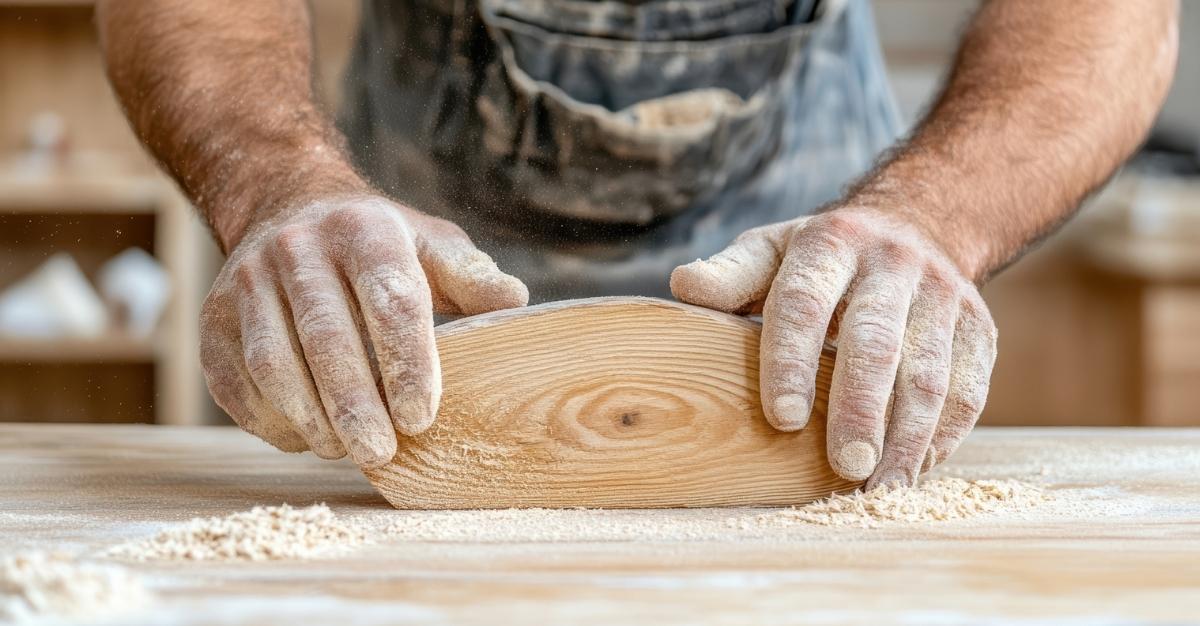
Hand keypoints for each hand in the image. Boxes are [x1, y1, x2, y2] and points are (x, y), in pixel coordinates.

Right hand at [200, 195, 527, 467]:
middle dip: (356, 404)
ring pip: (272, 362)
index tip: (422, 416)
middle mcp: (297, 249)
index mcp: (363, 231)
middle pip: (326, 336)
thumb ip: (471, 278)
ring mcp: (246, 283)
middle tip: (383, 453)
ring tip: (345, 451)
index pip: (389, 299)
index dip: (408, 363)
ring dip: (310, 417)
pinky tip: (306, 437)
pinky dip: (271, 419)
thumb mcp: (430, 245)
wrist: (285, 209)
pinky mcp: (212, 320)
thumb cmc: (376, 246)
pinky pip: (236, 381)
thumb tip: (516, 305)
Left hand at [671, 207, 996, 487]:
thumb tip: (684, 286)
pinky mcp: (978, 329)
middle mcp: (891, 267)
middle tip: (846, 467)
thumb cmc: (824, 257)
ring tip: (880, 488)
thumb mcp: (773, 250)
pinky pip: (967, 388)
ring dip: (907, 437)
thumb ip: (731, 275)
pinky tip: (915, 469)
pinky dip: (943, 435)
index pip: (806, 303)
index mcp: (830, 244)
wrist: (921, 224)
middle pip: (876, 342)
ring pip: (929, 373)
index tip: (781, 417)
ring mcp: (942, 297)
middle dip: (861, 408)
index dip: (793, 360)